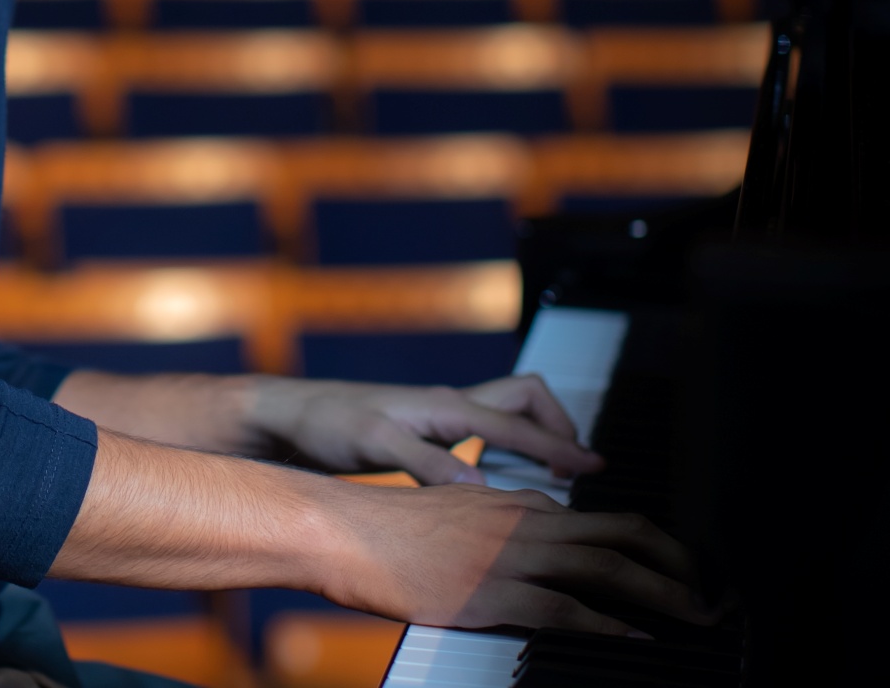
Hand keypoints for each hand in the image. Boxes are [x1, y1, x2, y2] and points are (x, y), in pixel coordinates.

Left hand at [249, 373, 600, 483]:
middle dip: (560, 423)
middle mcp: (449, 404)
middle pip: (525, 397)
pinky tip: (509, 483)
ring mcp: (441, 416)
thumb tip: (483, 491)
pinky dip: (512, 449)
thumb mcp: (375, 443)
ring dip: (539, 436)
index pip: (517, 423)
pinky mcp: (431, 431)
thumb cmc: (328, 423)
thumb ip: (428, 465)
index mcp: (444, 405)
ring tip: (560, 479)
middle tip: (583, 468)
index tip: (596, 468)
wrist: (293, 416)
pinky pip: (488, 432)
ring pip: (509, 412)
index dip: (559, 447)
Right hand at [307, 476, 711, 635]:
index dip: (647, 545)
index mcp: (515, 503)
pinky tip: (633, 642)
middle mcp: (522, 520)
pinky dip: (608, 628)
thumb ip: (500, 526)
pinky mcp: (491, 592)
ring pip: (605, 565)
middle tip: (707, 596)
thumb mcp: (456, 517)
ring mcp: (509, 556)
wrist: (344, 531)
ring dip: (660, 594)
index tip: (674, 571)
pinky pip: (565, 610)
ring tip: (693, 618)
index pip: (599, 517)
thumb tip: (536, 544)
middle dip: (674, 566)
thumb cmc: (391, 531)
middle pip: (620, 532)